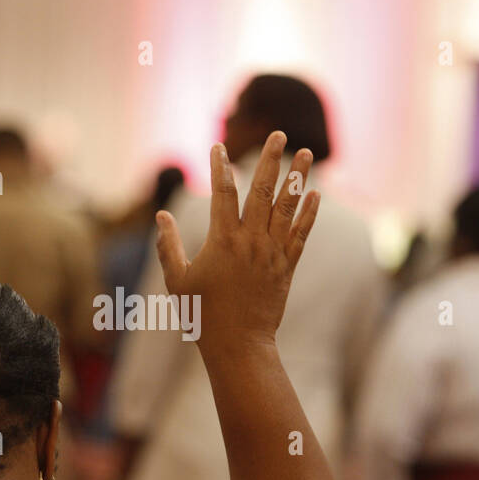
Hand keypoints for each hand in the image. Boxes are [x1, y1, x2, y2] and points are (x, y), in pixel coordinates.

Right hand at [154, 130, 319, 352]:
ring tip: (306, 152)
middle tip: (278, 133)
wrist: (238, 346)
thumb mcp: (177, 280)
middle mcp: (251, 241)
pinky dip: (309, 213)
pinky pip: (301, 235)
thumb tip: (161, 215)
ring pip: (288, 207)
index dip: (219, 166)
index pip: (222, 192)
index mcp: (222, 240)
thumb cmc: (201, 316)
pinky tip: (317, 193)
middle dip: (270, 159)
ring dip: (297, 177)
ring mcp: (272, 253)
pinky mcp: (287, 268)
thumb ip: (169, 245)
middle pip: (262, 190)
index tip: (218, 146)